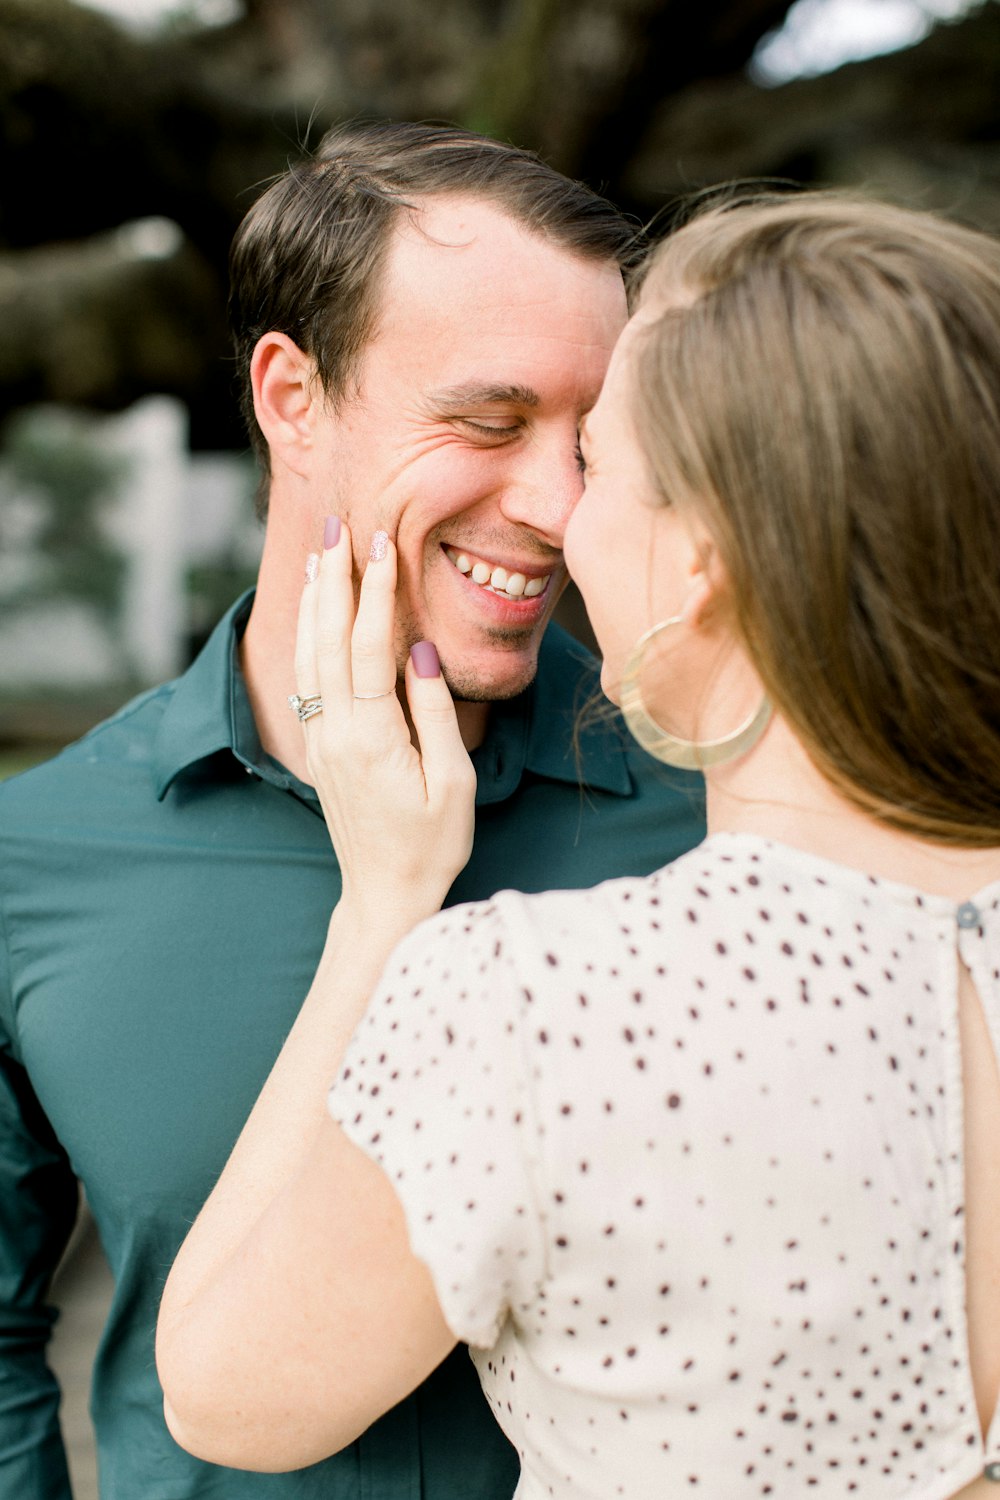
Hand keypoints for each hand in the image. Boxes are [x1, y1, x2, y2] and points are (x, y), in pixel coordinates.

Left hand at [294, 520, 476, 928]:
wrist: (385, 895)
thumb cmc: (431, 844)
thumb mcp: (451, 782)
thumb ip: (433, 712)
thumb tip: (421, 650)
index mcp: (372, 738)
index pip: (367, 648)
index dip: (374, 593)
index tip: (381, 545)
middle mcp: (337, 733)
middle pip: (326, 640)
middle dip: (334, 580)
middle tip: (340, 528)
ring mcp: (322, 740)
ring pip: (309, 656)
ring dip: (315, 602)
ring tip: (321, 556)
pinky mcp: (320, 748)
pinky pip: (307, 678)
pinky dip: (308, 636)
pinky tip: (313, 613)